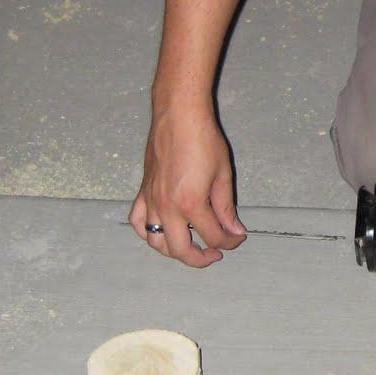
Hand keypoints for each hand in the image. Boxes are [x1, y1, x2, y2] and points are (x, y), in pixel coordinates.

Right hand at [129, 101, 246, 266]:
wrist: (179, 115)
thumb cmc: (203, 140)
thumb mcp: (223, 175)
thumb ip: (226, 208)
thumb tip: (234, 231)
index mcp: (191, 204)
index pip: (212, 236)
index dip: (229, 242)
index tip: (237, 238)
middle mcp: (167, 207)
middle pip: (181, 250)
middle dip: (200, 258)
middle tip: (215, 253)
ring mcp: (152, 201)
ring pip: (156, 242)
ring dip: (173, 251)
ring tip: (190, 246)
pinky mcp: (143, 191)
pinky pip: (138, 221)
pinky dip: (147, 233)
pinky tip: (161, 232)